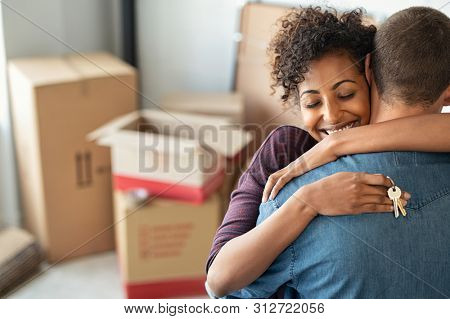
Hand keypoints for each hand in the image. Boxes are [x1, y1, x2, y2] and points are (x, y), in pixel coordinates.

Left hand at [263, 136, 337, 201]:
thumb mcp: (322, 168)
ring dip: (267, 190)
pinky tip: (272, 197)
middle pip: (273, 177)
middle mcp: (292, 166)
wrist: (331, 147)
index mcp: (296, 166)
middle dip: (266, 189)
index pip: (280, 176)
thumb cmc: (330, 156)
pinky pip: (282, 180)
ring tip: (264, 201)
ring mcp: (293, 167)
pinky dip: (275, 188)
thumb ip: (319, 174)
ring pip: (274, 179)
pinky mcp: (296, 169)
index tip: (272, 197)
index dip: (273, 186)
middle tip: (264, 201)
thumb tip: (324, 183)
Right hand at [290, 172, 410, 216]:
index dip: (390, 182)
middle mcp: (359, 187)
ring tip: (403, 203)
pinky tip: (392, 209)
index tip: (393, 184)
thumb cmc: (326, 184)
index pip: (380, 178)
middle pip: (383, 190)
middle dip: (397, 193)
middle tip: (407, 195)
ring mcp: (357, 199)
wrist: (314, 197)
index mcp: (356, 176)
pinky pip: (373, 209)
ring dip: (394, 202)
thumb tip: (371, 179)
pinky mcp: (354, 209)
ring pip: (381, 200)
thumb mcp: (342, 175)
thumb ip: (357, 176)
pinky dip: (384, 209)